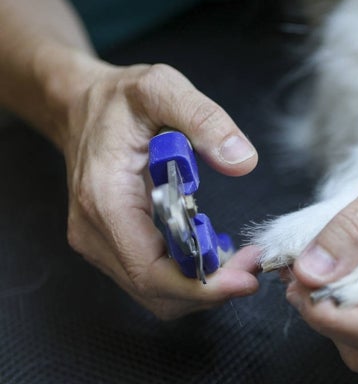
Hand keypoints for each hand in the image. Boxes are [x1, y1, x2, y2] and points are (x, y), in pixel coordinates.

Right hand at [59, 59, 260, 318]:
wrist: (78, 105)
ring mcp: (100, 244)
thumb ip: (204, 119)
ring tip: (240, 259)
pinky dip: (189, 278)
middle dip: (211, 289)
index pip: (151, 271)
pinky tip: (214, 253)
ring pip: (156, 295)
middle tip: (253, 265)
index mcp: (104, 200)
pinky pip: (153, 280)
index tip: (246, 278)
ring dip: (202, 287)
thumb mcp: (162, 88)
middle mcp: (95, 232)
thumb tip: (242, 161)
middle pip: (156, 292)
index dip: (201, 286)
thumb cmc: (118, 100)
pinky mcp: (111, 246)